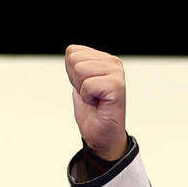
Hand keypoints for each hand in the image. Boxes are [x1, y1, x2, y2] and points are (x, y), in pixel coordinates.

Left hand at [64, 45, 127, 161]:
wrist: (102, 135)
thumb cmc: (92, 112)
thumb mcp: (78, 82)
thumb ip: (76, 65)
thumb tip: (70, 51)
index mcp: (104, 58)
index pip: (72, 51)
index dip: (71, 74)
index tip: (85, 88)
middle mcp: (113, 62)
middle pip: (74, 59)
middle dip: (76, 81)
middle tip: (90, 95)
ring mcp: (116, 73)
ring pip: (80, 70)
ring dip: (83, 90)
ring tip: (95, 99)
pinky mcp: (117, 86)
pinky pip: (88, 85)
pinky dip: (88, 98)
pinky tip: (99, 104)